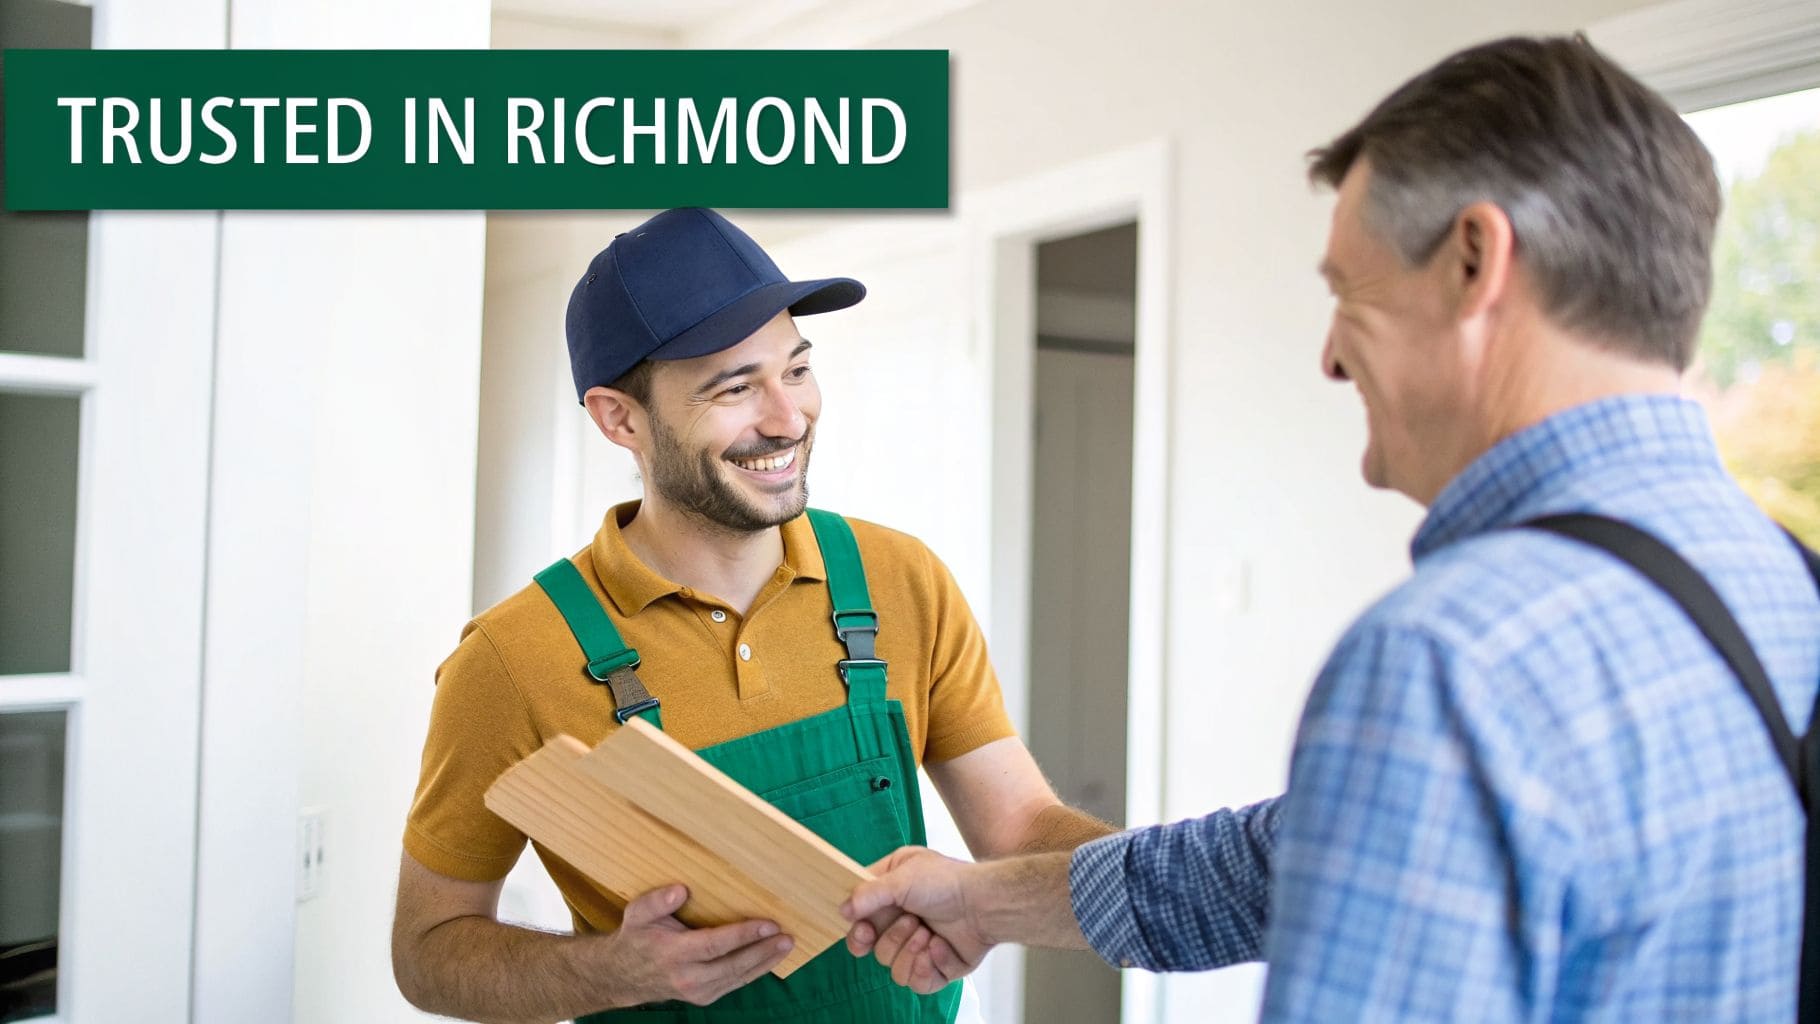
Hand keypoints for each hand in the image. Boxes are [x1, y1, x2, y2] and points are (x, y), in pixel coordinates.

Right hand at [600, 885, 793, 1006]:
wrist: (624, 976)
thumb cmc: (637, 938)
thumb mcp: (637, 914)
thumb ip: (657, 901)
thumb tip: (680, 890)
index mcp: (673, 953)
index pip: (715, 944)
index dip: (743, 934)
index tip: (768, 924)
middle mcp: (687, 977)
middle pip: (732, 965)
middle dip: (762, 951)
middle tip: (786, 936)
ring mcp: (697, 991)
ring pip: (737, 977)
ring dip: (765, 962)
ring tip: (786, 945)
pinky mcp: (704, 997)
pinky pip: (734, 984)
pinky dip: (755, 972)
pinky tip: (770, 959)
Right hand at [842, 847, 993, 993]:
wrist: (985, 903)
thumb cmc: (947, 881)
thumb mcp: (902, 876)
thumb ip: (869, 894)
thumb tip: (844, 910)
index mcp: (890, 897)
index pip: (860, 923)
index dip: (858, 933)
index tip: (864, 931)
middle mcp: (902, 922)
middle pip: (875, 950)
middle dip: (893, 938)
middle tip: (913, 921)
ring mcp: (920, 947)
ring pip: (894, 970)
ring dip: (911, 952)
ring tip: (930, 934)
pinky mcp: (937, 967)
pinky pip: (917, 983)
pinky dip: (928, 967)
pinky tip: (940, 948)